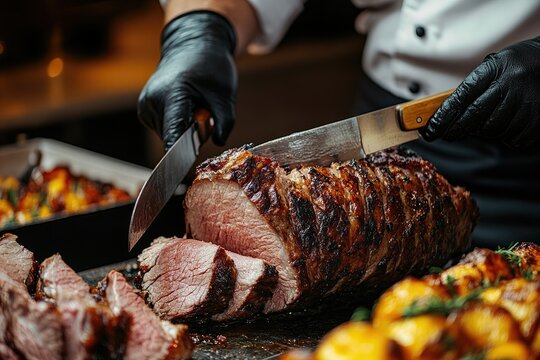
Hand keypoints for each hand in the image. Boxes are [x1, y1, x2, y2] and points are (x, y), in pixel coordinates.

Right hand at [138, 11, 236, 149]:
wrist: (191, 46)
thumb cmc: (210, 67)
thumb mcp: (225, 94)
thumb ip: (225, 122)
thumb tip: (219, 143)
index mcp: (172, 95)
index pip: (173, 136)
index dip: (179, 158)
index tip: (181, 177)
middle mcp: (152, 102)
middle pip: (175, 140)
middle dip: (193, 136)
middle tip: (204, 112)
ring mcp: (145, 107)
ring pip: (170, 137)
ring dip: (185, 131)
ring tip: (193, 106)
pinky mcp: (145, 111)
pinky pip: (165, 130)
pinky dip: (178, 126)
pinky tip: (184, 108)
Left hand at [421, 36, 539, 147]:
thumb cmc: (519, 64)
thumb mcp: (494, 65)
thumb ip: (473, 87)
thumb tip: (445, 113)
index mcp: (494, 69)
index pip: (461, 98)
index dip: (442, 117)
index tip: (429, 130)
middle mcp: (510, 86)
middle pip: (473, 119)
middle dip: (456, 129)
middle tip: (448, 133)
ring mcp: (525, 104)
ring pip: (491, 131)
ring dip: (483, 130)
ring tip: (491, 116)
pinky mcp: (536, 121)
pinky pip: (511, 138)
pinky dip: (504, 134)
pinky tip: (509, 120)